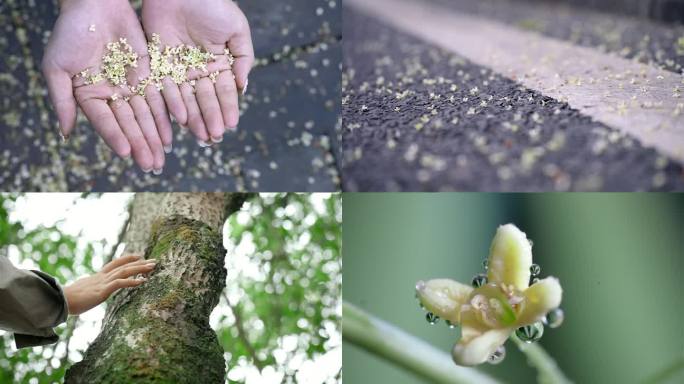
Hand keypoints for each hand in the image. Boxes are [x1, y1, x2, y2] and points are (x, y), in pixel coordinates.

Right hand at [42, 0, 171, 172]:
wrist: (94, 4)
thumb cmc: (70, 32)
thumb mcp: (57, 66)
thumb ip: (62, 100)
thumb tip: (66, 134)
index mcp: (89, 96)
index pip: (104, 121)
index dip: (115, 136)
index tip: (126, 152)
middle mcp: (112, 95)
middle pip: (129, 124)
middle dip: (141, 145)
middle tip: (152, 166)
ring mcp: (131, 86)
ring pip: (146, 115)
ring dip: (155, 137)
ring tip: (163, 157)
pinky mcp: (149, 74)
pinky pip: (159, 98)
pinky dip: (166, 115)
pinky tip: (172, 133)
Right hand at [63, 255, 155, 314]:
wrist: (58, 302)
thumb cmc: (68, 300)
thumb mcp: (82, 293)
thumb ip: (90, 290)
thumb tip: (92, 293)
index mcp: (97, 277)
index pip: (115, 264)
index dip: (127, 259)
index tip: (139, 255)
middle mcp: (101, 277)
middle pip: (124, 266)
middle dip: (140, 263)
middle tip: (154, 261)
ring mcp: (102, 283)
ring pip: (124, 272)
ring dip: (140, 269)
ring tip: (153, 267)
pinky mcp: (102, 291)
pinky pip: (120, 283)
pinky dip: (132, 281)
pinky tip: (143, 281)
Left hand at [142, 0, 254, 143]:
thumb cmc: (213, 3)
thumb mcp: (237, 29)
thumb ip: (243, 59)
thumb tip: (243, 88)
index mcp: (219, 63)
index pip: (225, 91)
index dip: (228, 108)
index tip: (231, 125)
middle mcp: (200, 70)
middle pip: (206, 99)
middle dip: (211, 119)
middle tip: (215, 138)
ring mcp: (179, 69)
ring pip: (187, 99)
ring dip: (194, 118)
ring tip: (200, 135)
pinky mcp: (159, 64)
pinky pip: (166, 88)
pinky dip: (173, 103)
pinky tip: (181, 119)